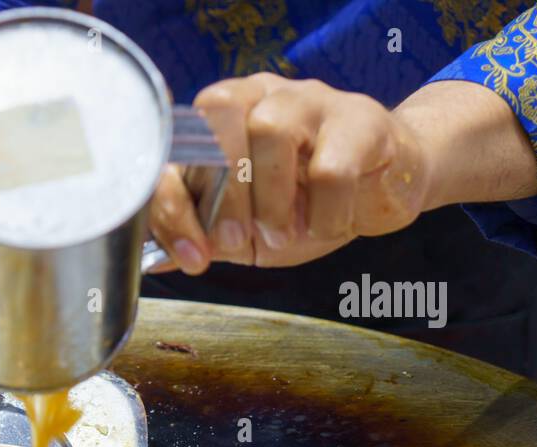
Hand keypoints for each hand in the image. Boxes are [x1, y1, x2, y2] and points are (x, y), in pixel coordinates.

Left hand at [148, 74, 430, 272]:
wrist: (383, 189)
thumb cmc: (305, 205)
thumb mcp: (244, 230)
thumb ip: (203, 236)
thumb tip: (153, 260)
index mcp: (222, 120)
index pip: (178, 141)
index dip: (174, 199)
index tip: (191, 252)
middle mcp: (262, 97)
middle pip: (221, 120)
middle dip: (222, 196)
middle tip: (237, 241)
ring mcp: (312, 100)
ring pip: (270, 129)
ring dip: (272, 198)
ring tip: (284, 234)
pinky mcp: (361, 119)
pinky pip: (331, 166)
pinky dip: (324, 212)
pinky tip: (327, 226)